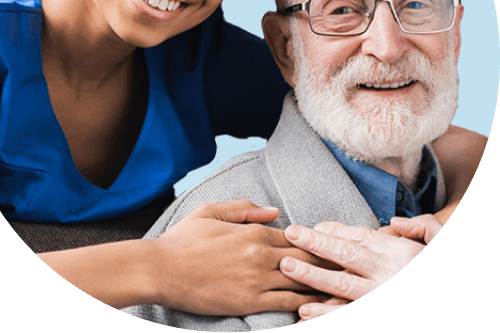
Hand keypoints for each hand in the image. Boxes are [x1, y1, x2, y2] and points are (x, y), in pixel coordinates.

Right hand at [153, 200, 331, 315]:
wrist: (163, 268)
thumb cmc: (185, 238)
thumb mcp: (213, 211)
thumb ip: (246, 208)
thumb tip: (274, 211)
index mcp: (255, 231)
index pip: (297, 236)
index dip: (317, 240)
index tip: (336, 244)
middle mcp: (262, 254)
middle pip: (306, 258)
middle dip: (329, 261)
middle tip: (352, 265)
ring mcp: (258, 280)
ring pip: (302, 282)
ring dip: (324, 284)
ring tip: (345, 288)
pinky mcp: (250, 302)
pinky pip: (286, 304)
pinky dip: (304, 305)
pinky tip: (317, 306)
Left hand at [280, 215, 442, 319]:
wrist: (465, 309)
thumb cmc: (438, 260)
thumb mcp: (441, 239)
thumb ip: (422, 227)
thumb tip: (395, 223)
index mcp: (400, 252)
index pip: (360, 236)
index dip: (333, 231)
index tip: (310, 227)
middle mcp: (389, 272)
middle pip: (346, 255)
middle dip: (315, 245)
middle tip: (290, 236)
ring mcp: (382, 294)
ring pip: (344, 286)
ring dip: (314, 278)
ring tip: (288, 270)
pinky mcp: (376, 312)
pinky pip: (349, 313)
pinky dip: (328, 314)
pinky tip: (306, 313)